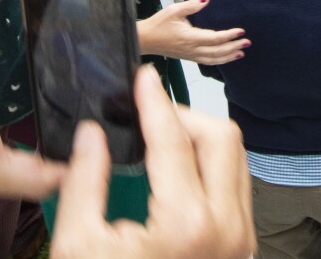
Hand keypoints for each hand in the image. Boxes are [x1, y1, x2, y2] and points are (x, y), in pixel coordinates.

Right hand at [50, 67, 254, 258]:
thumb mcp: (78, 248)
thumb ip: (84, 183)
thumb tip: (93, 134)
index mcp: (187, 226)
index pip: (173, 141)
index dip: (154, 102)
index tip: (142, 79)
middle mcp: (227, 229)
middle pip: (221, 138)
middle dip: (184, 116)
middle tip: (149, 113)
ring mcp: (241, 241)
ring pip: (235, 160)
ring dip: (200, 141)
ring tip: (159, 140)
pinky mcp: (242, 249)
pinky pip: (235, 189)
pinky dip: (210, 169)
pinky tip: (175, 174)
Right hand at [136, 0, 247, 64]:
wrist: (144, 40)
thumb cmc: (158, 24)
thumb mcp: (174, 10)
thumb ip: (191, 5)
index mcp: (190, 37)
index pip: (214, 38)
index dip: (229, 36)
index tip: (242, 31)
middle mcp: (192, 49)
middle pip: (217, 52)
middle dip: (234, 47)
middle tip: (247, 42)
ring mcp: (190, 55)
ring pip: (213, 60)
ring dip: (229, 57)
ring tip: (241, 52)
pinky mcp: (188, 57)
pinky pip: (207, 62)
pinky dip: (219, 61)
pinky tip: (226, 58)